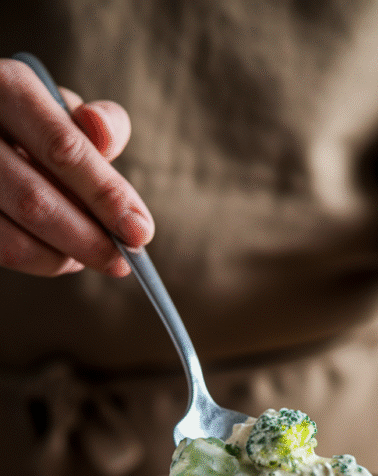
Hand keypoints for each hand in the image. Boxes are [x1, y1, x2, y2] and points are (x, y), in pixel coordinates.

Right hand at [0, 58, 153, 276]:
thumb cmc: (37, 124)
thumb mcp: (68, 110)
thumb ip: (99, 125)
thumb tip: (106, 139)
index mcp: (8, 88)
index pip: (63, 148)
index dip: (106, 196)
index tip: (140, 231)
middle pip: (34, 201)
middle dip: (87, 239)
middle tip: (123, 261)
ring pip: (12, 239)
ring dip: (62, 258)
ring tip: (94, 256)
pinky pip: (2, 251)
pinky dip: (39, 261)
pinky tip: (62, 256)